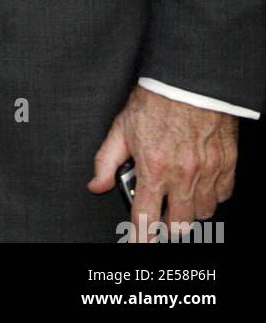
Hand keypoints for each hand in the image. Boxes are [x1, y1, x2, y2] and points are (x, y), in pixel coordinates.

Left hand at [88, 85, 237, 240]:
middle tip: (160, 210)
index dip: (141, 236)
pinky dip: (212, 195)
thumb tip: (96, 184)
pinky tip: (199, 183)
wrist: (188, 80)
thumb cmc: (156, 100)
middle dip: (167, 223)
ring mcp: (207, 171)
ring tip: (179, 195)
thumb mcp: (121, 127)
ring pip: (203, 212)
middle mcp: (182, 174)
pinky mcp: (226, 163)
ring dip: (189, 210)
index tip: (139, 243)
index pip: (146, 217)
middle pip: (179, 223)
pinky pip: (223, 195)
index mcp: (154, 167)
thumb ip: (106, 160)